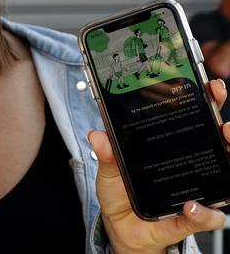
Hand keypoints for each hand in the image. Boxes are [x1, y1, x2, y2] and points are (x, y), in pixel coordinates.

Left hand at [89, 79, 227, 253]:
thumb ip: (106, 154)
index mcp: (170, 146)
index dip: (205, 100)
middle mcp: (188, 164)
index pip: (192, 118)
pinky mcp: (190, 218)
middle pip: (216, 141)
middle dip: (225, 125)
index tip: (208, 86)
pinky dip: (203, 213)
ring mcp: (195, 190)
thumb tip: (98, 135)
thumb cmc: (121, 193)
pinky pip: (206, 216)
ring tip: (224, 146)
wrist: (122, 228)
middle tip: (223, 121)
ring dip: (229, 158)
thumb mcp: (109, 170)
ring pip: (224, 174)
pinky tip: (192, 206)